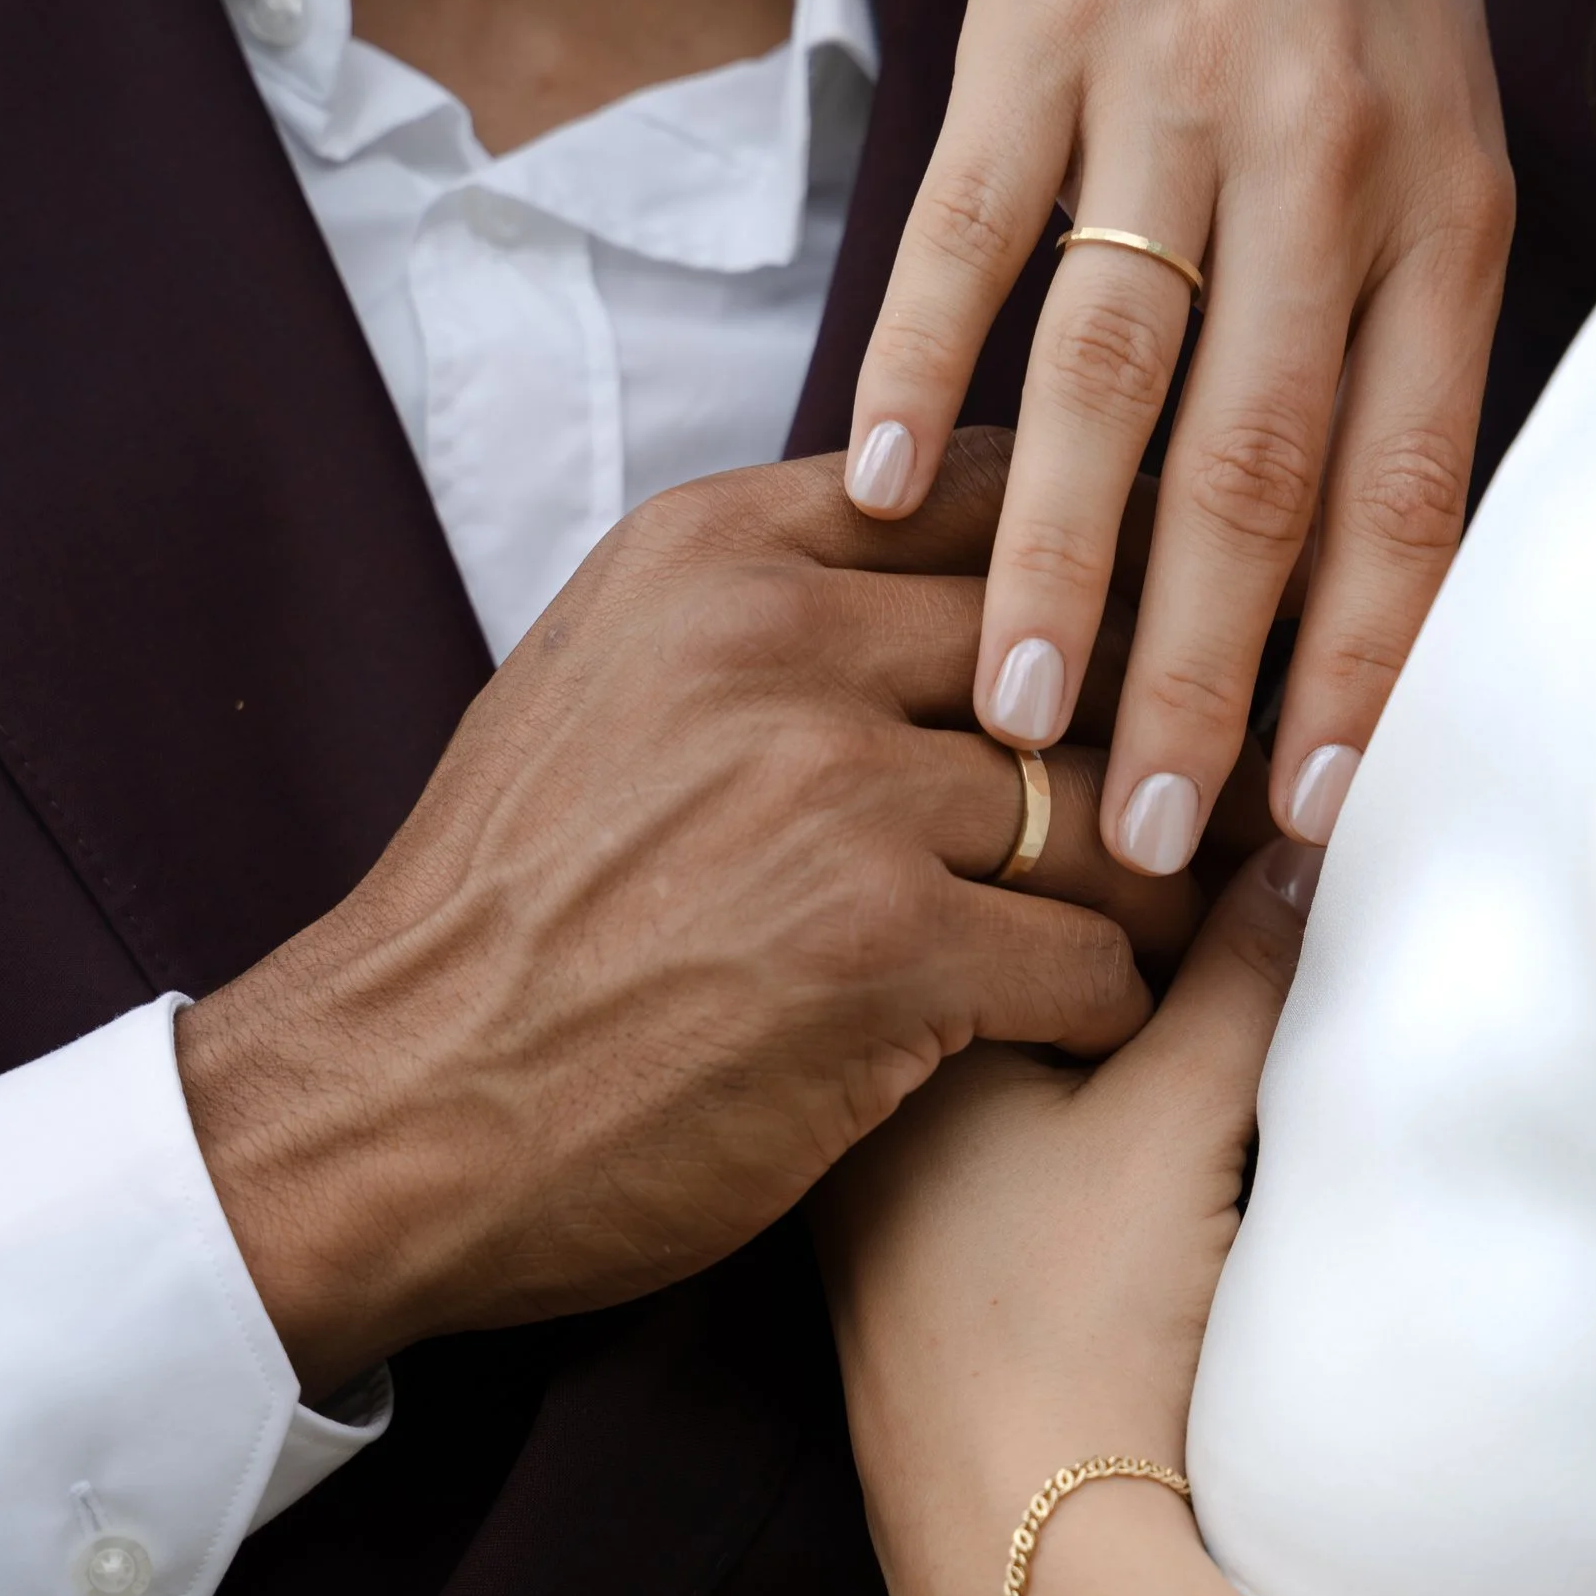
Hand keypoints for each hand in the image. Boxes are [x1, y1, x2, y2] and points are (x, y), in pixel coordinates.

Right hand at [179, 437, 1206, 1398]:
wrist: (391, 1108)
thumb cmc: (507, 920)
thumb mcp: (603, 681)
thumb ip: (763, 604)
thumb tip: (938, 560)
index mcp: (714, 555)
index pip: (992, 486)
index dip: (1095, 563)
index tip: (1140, 633)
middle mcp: (779, 645)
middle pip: (1080, 641)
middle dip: (1160, 724)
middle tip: (1204, 792)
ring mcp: (837, 796)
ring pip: (1111, 805)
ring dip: (1154, 882)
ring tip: (1163, 923)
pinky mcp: (886, 955)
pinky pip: (1097, 957)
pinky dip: (1110, 1004)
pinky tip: (1078, 1027)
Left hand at [816, 833, 1316, 1595]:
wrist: (1021, 1548)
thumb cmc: (1072, 1317)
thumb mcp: (1182, 1107)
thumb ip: (1244, 962)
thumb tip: (1303, 839)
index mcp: (875, 1002)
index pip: (1016, 862)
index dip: (1149, 842)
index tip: (1249, 845)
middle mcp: (848, 1076)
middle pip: (1000, 939)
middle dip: (1119, 919)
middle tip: (1246, 922)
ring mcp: (875, 1174)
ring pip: (1004, 1033)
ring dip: (1104, 1017)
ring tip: (1216, 1032)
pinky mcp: (919, 1257)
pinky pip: (1006, 1128)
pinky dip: (1080, 1107)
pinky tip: (1162, 1142)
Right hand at [837, 0, 1511, 875]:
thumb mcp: (1443, 144)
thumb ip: (1402, 350)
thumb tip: (1367, 600)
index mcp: (1444, 214)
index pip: (1406, 483)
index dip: (1357, 663)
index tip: (1308, 823)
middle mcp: (1327, 161)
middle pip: (1257, 459)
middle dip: (1203, 665)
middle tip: (1149, 830)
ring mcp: (1173, 89)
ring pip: (1112, 367)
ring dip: (1057, 554)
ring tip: (1010, 712)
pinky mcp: (1033, 30)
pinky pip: (968, 228)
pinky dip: (922, 365)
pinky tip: (882, 491)